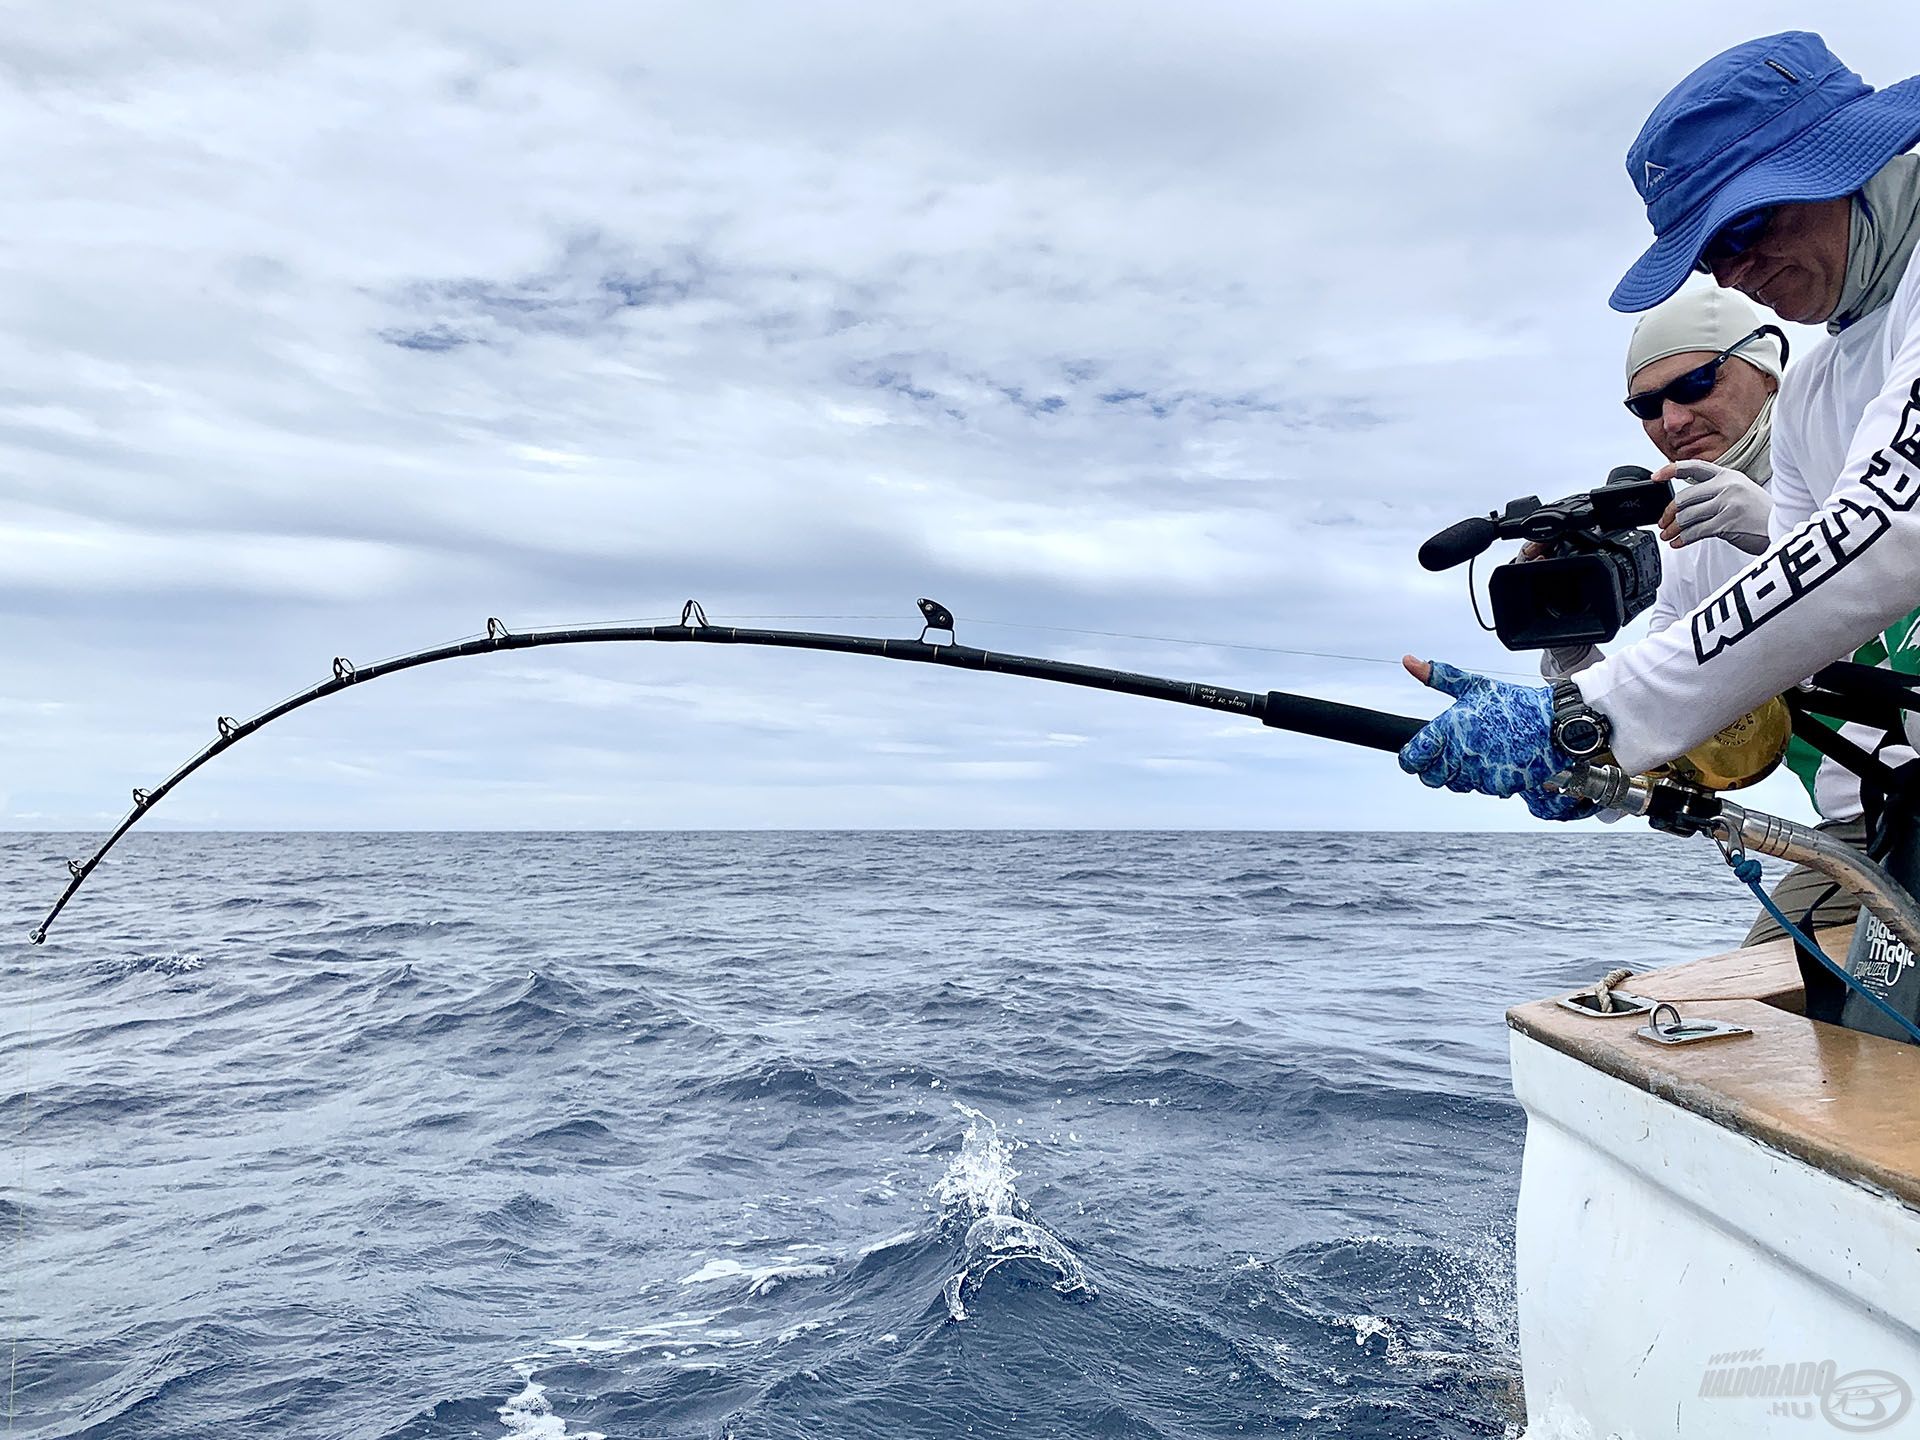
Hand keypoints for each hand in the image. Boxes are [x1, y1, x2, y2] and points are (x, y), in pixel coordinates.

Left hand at [1397, 658, 1593, 819]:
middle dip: (1436, 768)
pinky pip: (1481, 789)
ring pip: (1456, 784)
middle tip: (1450, 753)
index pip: (1412, 759)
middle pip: (1431, 778)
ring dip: (1461, 773)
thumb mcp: (1473, 685)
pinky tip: (1495, 760)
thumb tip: (1409, 661)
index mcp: (1449, 729)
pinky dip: (1485, 778)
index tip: (1417, 754)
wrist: (1553, 722)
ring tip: (1478, 752)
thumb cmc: (1514, 703)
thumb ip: (1437, 676)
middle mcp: (1462, 754)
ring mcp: (1480, 772)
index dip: (1412, 758)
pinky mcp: (1498, 785)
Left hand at [1655, 459, 1769, 554]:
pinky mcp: (1727, 522)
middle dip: (1669, 513)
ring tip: (1669, 536)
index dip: (1671, 470)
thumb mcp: (1740, 493)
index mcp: (1728, 475)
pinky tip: (1678, 543)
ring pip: (1687, 516)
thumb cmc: (1760, 514)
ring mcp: (1728, 503)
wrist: (1785, 527)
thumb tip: (1682, 505)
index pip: (1694, 467)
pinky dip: (1683, 539)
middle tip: (1663, 524)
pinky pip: (1695, 531)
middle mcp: (1727, 486)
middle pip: (1684, 498)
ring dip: (1674, 529)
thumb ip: (1715, 493)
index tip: (1655, 477)